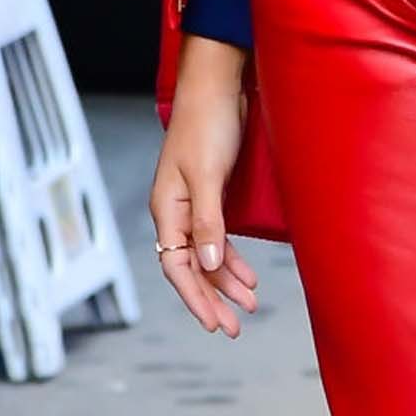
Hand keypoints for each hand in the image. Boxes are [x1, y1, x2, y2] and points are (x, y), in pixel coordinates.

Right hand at [151, 35, 260, 336]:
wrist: (217, 87)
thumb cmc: (208, 126)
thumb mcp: (207, 176)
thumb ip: (208, 222)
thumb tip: (210, 266)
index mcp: (166, 209)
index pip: (176, 267)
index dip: (196, 298)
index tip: (216, 324)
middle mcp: (175, 212)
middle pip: (190, 268)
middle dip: (211, 299)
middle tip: (234, 328)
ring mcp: (192, 205)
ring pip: (206, 256)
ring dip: (226, 282)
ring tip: (250, 305)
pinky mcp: (211, 195)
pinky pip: (217, 238)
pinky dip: (231, 259)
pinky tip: (246, 275)